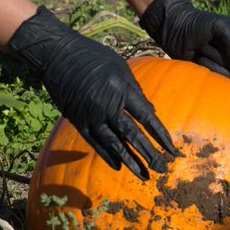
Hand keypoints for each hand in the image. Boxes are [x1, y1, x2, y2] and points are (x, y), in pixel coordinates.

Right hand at [8, 7, 175, 178]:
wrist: (57, 55)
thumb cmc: (93, 56)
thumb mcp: (121, 67)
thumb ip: (136, 90)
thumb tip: (152, 112)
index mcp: (121, 89)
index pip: (146, 117)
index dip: (160, 135)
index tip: (172, 149)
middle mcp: (107, 105)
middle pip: (132, 134)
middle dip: (149, 153)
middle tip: (163, 169)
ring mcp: (90, 115)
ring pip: (114, 143)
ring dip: (130, 161)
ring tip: (144, 175)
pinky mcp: (77, 120)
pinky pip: (94, 142)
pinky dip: (107, 155)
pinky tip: (119, 167)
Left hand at [140, 0, 229, 80]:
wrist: (175, 30)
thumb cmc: (198, 24)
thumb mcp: (220, 26)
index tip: (217, 35)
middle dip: (219, 54)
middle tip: (205, 43)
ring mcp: (227, 64)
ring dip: (212, 62)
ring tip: (201, 51)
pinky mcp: (215, 73)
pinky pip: (221, 81)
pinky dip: (209, 70)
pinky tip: (200, 60)